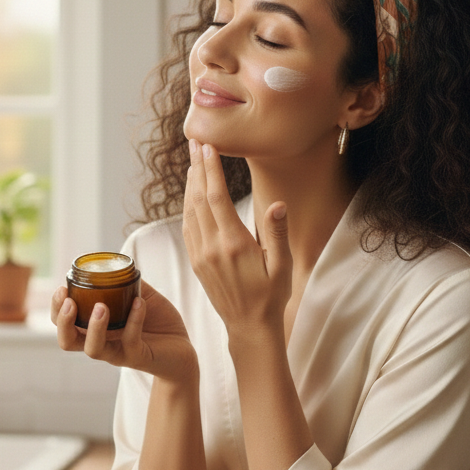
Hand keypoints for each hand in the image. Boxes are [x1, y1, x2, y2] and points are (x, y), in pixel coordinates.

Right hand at [51, 280, 196, 382]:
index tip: (62, 289)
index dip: (57, 308)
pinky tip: (139, 302)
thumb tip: (115, 263)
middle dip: (63, 321)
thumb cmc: (158, 323)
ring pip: (93, 349)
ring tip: (101, 307)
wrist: (183, 350)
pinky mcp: (138, 357)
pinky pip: (131, 339)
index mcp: (96, 328)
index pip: (65, 324)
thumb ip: (126, 284)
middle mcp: (102, 342)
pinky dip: (134, 319)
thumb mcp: (140, 297)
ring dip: (94, 327)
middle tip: (69, 302)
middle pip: (68, 341)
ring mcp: (119, 352)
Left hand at [182, 139, 291, 336]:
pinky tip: (191, 193)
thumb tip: (278, 204)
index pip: (217, 197)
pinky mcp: (196, 262)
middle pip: (199, 198)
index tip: (208, 146)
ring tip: (193, 160)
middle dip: (197, 167)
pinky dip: (187, 205)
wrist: (249, 327)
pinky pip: (188, 227)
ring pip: (190, 210)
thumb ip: (277, 233)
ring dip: (190, 183)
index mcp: (234, 244)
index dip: (210, 169)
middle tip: (195, 141)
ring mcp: (200, 255)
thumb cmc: (271, 296)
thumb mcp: (282, 266)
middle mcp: (212, 247)